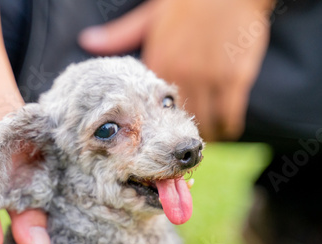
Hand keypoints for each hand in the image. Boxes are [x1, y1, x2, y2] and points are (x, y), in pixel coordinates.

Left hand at [80, 0, 274, 140]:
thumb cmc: (186, 2)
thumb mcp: (149, 17)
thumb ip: (119, 35)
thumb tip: (87, 41)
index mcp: (159, 64)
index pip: (152, 109)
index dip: (156, 128)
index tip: (159, 139)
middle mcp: (181, 74)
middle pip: (179, 122)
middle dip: (180, 141)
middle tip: (182, 151)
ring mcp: (209, 77)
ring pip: (205, 122)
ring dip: (206, 136)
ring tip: (205, 143)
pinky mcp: (234, 78)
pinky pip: (230, 114)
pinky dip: (228, 127)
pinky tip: (227, 130)